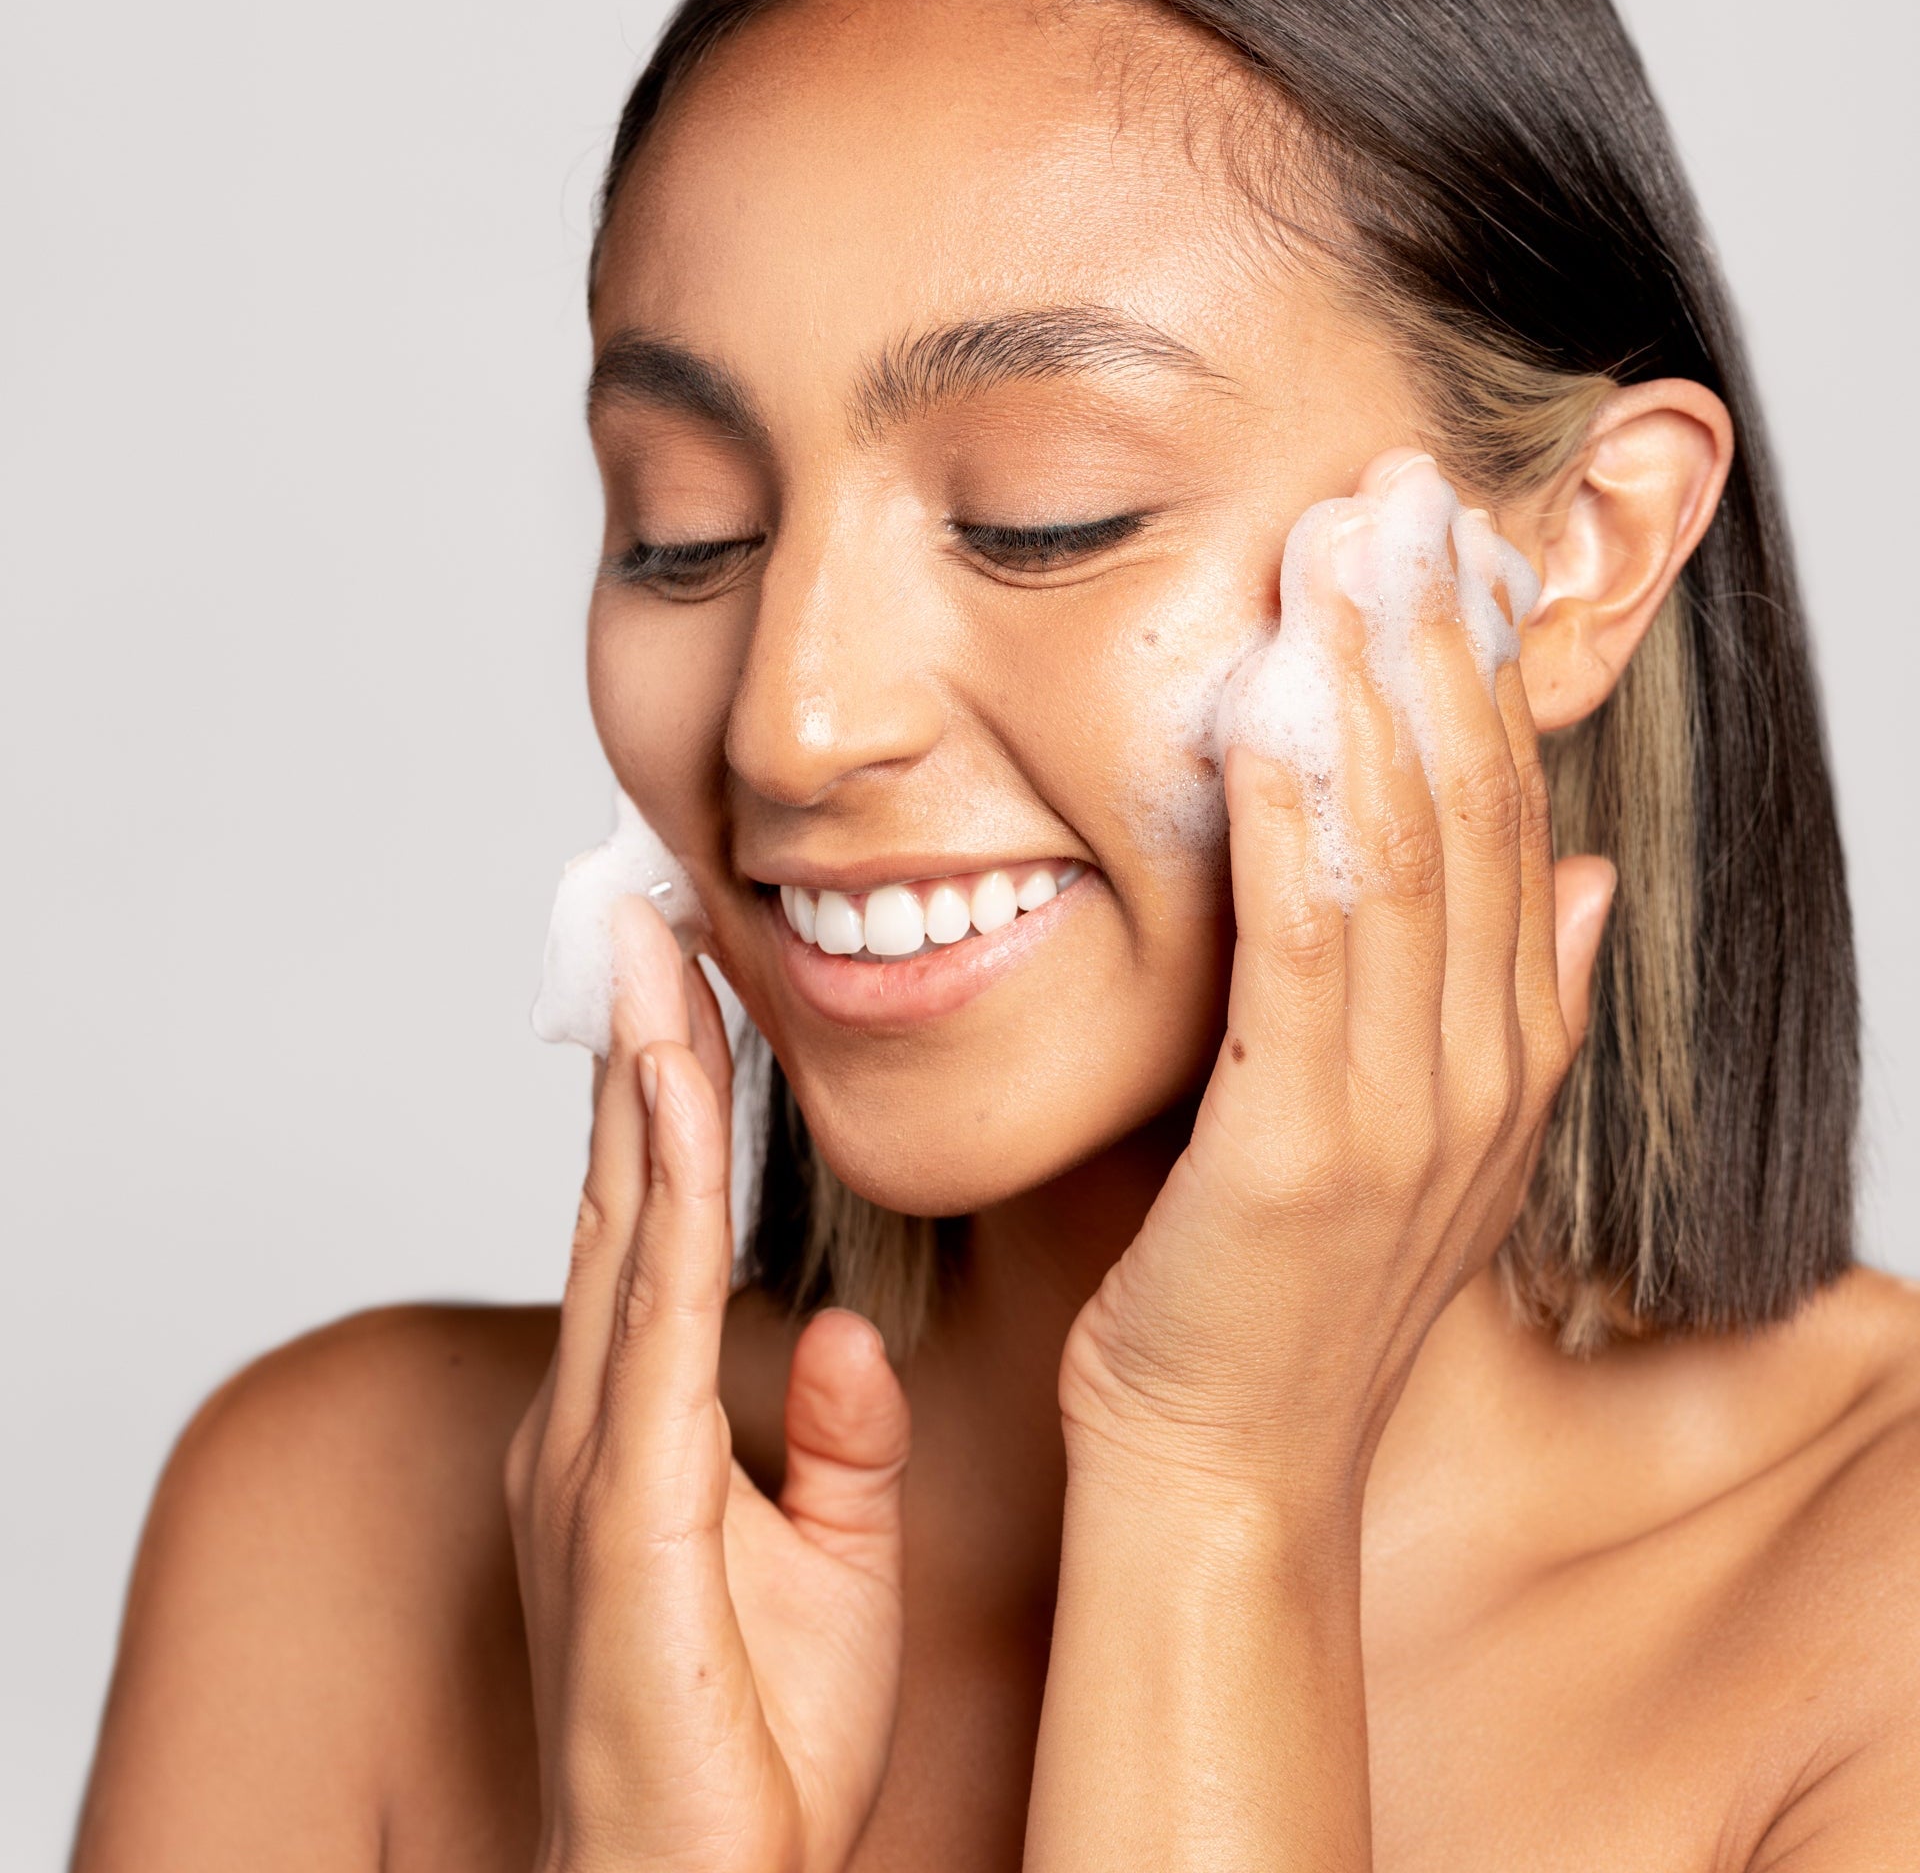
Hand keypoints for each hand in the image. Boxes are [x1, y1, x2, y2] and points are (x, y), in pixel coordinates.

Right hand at [505, 900, 910, 1872]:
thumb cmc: (749, 1754)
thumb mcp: (831, 1568)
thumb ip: (836, 1446)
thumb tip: (848, 1340)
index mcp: (635, 1428)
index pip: (654, 1228)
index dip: (668, 1101)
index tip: (694, 983)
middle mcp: (595, 1422)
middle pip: (622, 1195)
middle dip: (638, 1047)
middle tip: (651, 913)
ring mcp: (592, 1460)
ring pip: (623, 1227)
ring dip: (641, 1084)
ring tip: (658, 955)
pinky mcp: (625, 1511)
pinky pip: (651, 1322)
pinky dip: (657, 1200)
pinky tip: (674, 1106)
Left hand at [1058, 449, 1616, 1509]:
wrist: (1222, 1459)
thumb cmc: (1274, 1289)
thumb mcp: (1415, 1138)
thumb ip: (1500, 999)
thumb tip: (1577, 872)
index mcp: (1503, 1050)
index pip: (1505, 818)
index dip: (1478, 670)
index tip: (1440, 540)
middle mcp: (1477, 1068)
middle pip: (1468, 807)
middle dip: (1435, 637)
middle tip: (1398, 484)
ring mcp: (1402, 1114)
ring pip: (1402, 853)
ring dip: (1369, 688)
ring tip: (1342, 544)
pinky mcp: (1300, 1153)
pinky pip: (1307, 948)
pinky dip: (1290, 817)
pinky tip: (1261, 706)